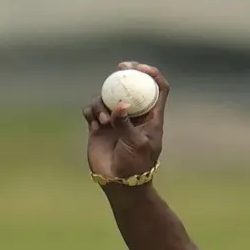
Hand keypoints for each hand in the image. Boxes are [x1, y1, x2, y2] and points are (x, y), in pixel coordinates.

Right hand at [82, 62, 169, 181]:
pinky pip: (92, 109)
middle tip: (119, 69)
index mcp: (151, 116)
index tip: (140, 67)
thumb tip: (120, 105)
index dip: (151, 74)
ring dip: (103, 103)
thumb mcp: (137, 144)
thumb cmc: (136, 165)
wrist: (120, 182)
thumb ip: (127, 124)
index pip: (157, 89)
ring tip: (104, 122)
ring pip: (107, 97)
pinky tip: (94, 123)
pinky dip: (92, 111)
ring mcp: (115, 119)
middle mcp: (134, 114)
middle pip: (130, 87)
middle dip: (124, 75)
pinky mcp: (99, 126)